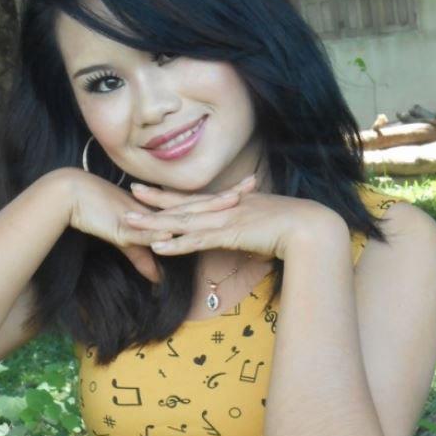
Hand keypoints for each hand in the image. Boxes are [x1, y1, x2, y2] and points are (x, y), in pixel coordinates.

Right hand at [65, 169, 257, 282]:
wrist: (70, 197)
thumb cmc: (97, 214)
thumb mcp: (125, 239)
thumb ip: (143, 257)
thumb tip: (157, 276)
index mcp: (160, 210)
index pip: (195, 204)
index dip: (219, 199)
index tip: (244, 192)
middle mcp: (156, 210)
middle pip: (197, 203)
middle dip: (226, 196)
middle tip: (252, 186)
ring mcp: (144, 216)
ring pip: (180, 213)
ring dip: (204, 211)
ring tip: (230, 207)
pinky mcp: (126, 226)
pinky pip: (148, 233)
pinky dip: (163, 237)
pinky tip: (180, 236)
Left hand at [123, 175, 337, 260]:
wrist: (307, 225)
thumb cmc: (289, 224)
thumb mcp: (262, 222)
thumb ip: (247, 225)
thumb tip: (241, 232)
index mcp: (228, 204)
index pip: (192, 199)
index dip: (169, 195)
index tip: (147, 189)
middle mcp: (221, 208)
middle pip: (181, 205)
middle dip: (153, 201)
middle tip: (128, 194)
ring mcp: (223, 220)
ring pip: (181, 222)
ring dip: (154, 224)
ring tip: (130, 223)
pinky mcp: (228, 235)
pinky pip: (196, 240)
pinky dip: (175, 243)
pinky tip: (157, 246)